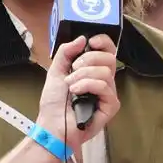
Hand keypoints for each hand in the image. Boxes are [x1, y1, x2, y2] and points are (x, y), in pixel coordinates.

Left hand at [37, 34, 119, 153]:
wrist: (52, 124)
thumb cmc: (54, 102)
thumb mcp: (56, 71)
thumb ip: (66, 52)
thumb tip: (82, 38)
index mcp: (92, 70)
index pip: (108, 50)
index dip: (103, 42)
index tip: (91, 41)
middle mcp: (103, 80)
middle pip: (109, 58)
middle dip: (88, 59)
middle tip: (73, 69)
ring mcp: (108, 93)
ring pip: (105, 72)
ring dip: (82, 76)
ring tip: (70, 86)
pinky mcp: (111, 106)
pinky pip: (105, 86)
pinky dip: (87, 85)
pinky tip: (76, 92)